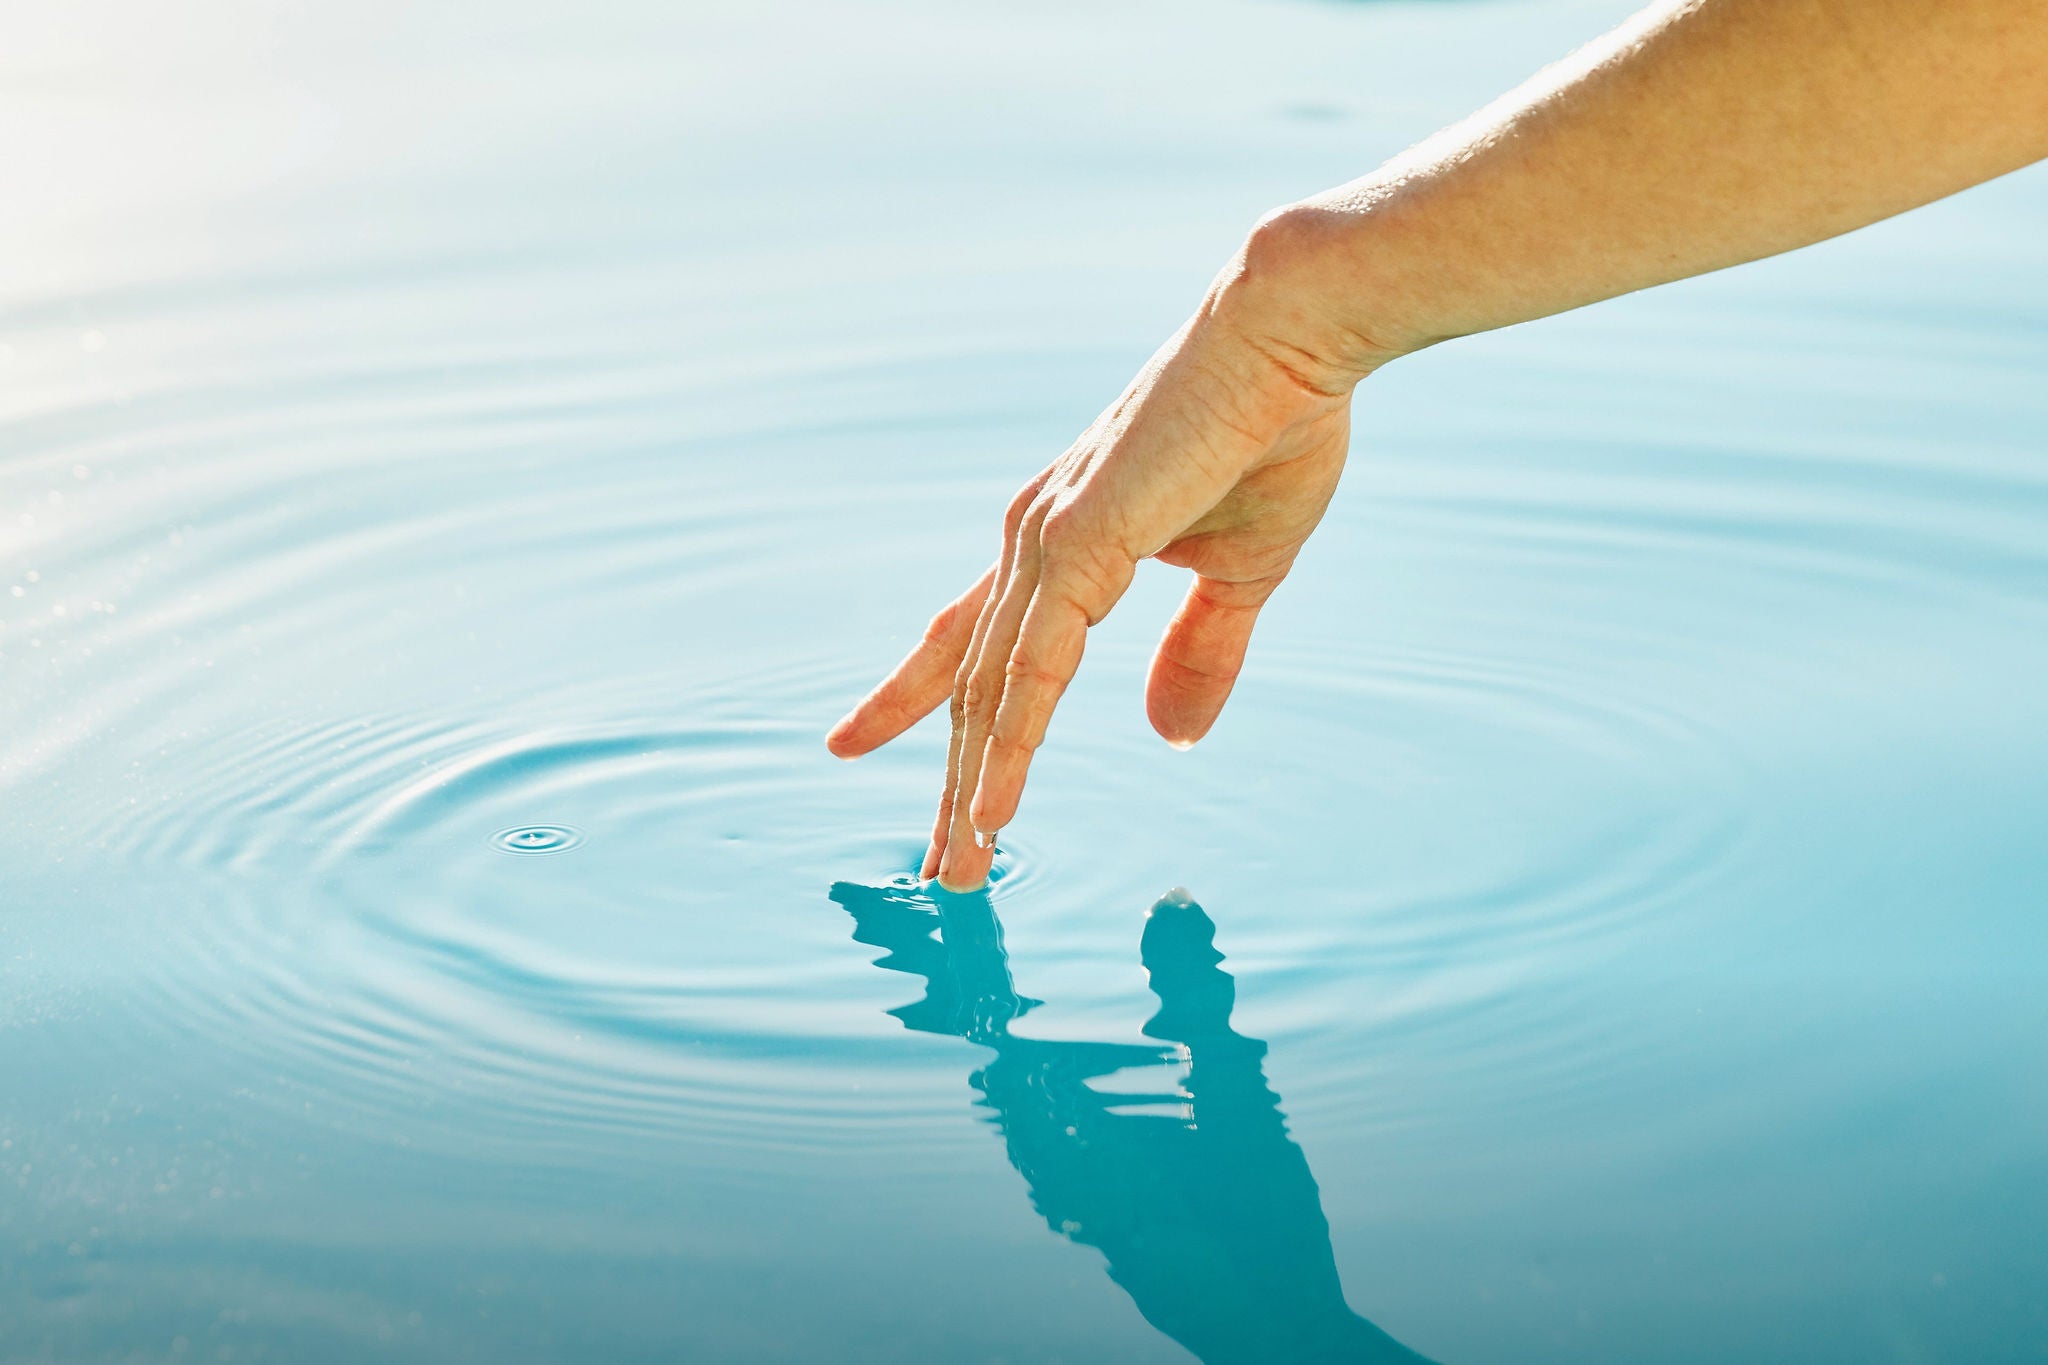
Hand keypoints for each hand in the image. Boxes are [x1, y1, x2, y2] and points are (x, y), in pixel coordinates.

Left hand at [828, 235, 1380, 890]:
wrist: (1295, 340)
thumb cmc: (1272, 434)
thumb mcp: (1241, 574)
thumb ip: (1201, 654)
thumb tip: (1171, 740)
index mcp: (1063, 541)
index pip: (974, 641)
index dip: (917, 699)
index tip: (862, 748)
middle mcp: (1034, 541)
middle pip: (970, 685)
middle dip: (948, 778)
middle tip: (934, 867)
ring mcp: (1047, 542)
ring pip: (992, 692)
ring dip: (973, 786)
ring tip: (961, 869)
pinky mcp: (1079, 546)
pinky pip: (1033, 671)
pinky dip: (1012, 745)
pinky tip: (995, 809)